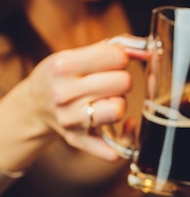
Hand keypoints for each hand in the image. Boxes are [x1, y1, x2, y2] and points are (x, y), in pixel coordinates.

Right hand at [25, 40, 135, 160]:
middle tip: (110, 83)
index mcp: (63, 66)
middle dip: (122, 80)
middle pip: (123, 83)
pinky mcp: (79, 140)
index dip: (122, 59)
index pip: (117, 57)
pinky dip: (127, 136)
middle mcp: (64, 94)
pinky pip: (115, 147)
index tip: (114, 62)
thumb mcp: (76, 55)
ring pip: (119, 110)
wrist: (35, 105)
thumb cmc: (62, 76)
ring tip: (108, 100)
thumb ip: (112, 48)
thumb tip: (146, 50)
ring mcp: (71, 119)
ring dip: (120, 103)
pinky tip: (127, 125)